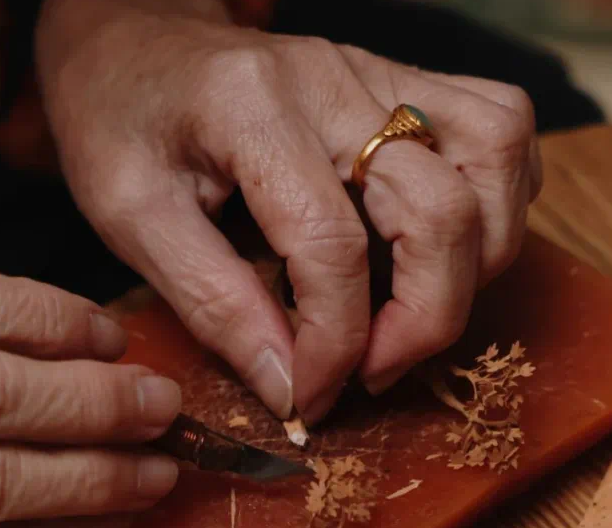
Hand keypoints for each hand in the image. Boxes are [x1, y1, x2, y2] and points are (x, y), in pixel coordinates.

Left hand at [36, 0, 539, 423]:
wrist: (128, 46)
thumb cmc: (116, 126)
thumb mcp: (130, 220)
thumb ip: (212, 303)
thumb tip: (289, 386)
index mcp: (249, 111)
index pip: (331, 246)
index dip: (334, 344)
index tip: (306, 399)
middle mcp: (329, 79)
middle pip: (439, 206)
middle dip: (424, 318)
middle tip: (371, 373)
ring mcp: (373, 70)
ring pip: (492, 157)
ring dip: (475, 259)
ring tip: (413, 316)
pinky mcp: (395, 77)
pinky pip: (495, 126)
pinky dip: (494, 199)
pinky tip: (442, 248)